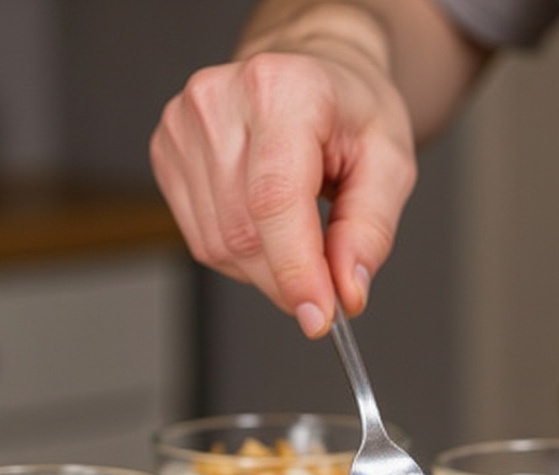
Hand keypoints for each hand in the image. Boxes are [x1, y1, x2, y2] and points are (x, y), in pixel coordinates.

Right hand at [149, 26, 416, 336]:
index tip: (319, 318)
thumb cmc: (350, 112)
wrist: (312, 74)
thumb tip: (347, 290)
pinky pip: (203, 240)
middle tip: (328, 288)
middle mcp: (219, 101)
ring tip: (303, 239)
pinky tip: (270, 229)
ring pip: (220, 246)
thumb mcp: (390, 163)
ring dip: (267, 271)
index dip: (295, 270)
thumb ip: (371, 230)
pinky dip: (242, 257)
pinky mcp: (168, 154)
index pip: (274, 200)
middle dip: (290, 279)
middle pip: (244, 233)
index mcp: (281, 90)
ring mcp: (183, 127)